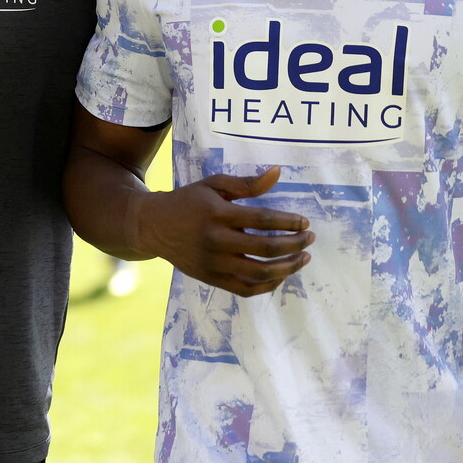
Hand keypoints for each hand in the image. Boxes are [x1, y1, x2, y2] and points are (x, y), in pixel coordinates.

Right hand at [136, 166, 312, 296]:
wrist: (153, 226)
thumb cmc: (188, 201)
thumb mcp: (213, 185)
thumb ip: (247, 183)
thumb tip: (278, 173)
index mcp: (218, 213)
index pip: (263, 220)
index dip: (289, 222)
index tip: (305, 222)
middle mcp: (216, 240)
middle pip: (266, 248)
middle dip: (295, 244)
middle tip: (310, 238)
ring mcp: (214, 263)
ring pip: (260, 272)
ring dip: (288, 267)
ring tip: (303, 258)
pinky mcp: (211, 279)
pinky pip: (246, 289)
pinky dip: (268, 285)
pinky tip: (281, 275)